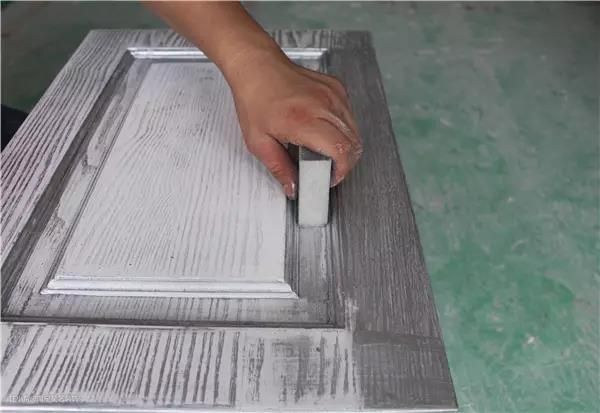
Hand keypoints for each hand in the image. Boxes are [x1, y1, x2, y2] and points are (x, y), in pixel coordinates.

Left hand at [227, 51, 361, 198]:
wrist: (257, 65)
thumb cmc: (255, 97)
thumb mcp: (258, 141)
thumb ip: (279, 168)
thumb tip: (293, 187)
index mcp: (303, 121)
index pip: (341, 150)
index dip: (341, 170)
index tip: (331, 177)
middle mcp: (323, 105)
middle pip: (353, 143)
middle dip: (344, 162)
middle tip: (327, 168)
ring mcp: (333, 94)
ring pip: (354, 130)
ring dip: (345, 145)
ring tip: (324, 149)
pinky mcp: (337, 88)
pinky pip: (349, 115)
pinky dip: (343, 127)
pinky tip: (324, 128)